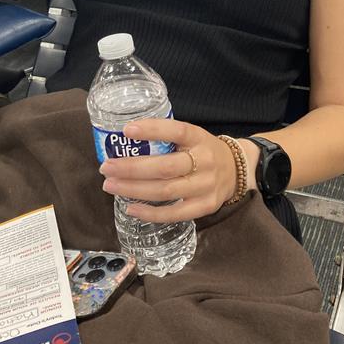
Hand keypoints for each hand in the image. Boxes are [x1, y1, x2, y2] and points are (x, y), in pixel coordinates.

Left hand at [99, 118, 239, 221]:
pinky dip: (150, 213)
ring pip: (166, 191)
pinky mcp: (206, 207)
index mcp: (198, 137)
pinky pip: (175, 213)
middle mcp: (205, 161)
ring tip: (111, 186)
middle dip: (132, 168)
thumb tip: (124, 141)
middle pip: (165, 167)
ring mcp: (206, 186)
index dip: (152, 130)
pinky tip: (130, 208)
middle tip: (106, 167)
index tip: (126, 130)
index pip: (176, 131)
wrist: (237, 169)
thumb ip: (166, 138)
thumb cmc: (203, 150)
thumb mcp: (191, 136)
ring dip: (134, 190)